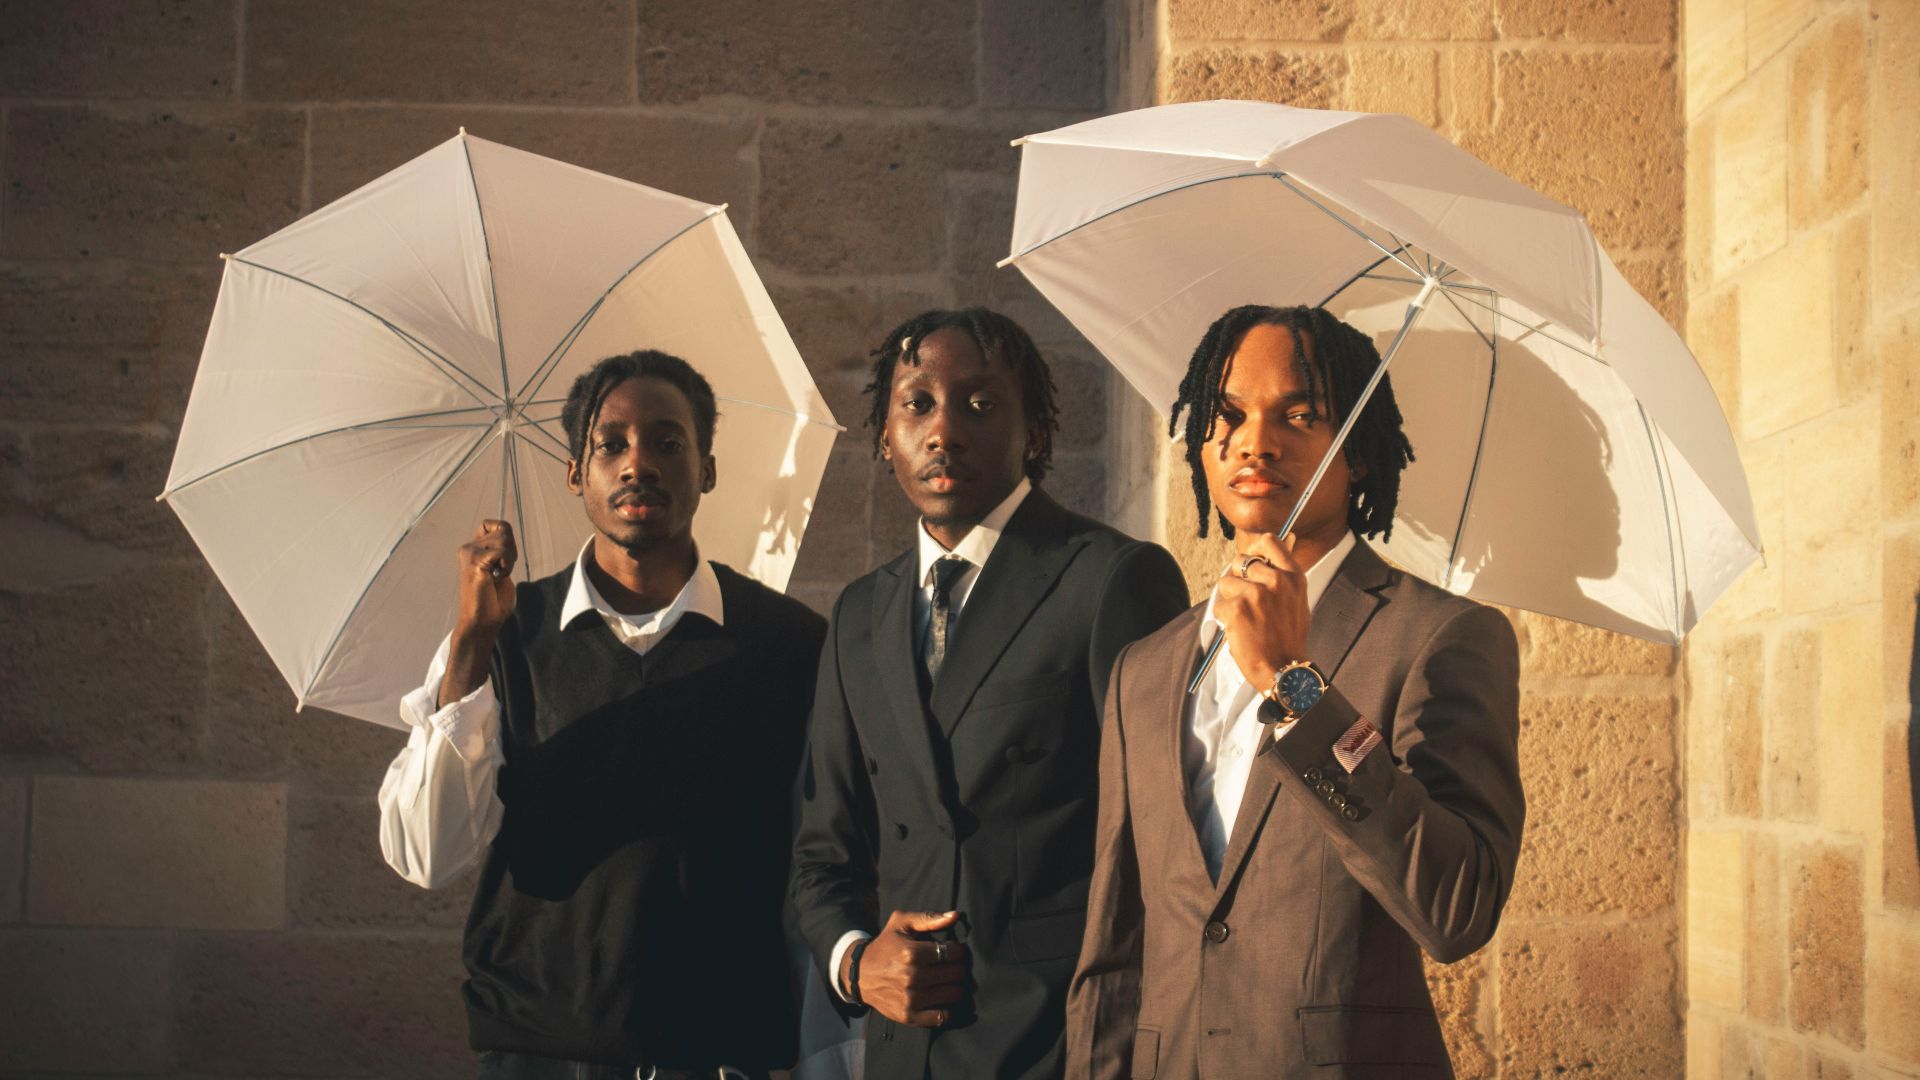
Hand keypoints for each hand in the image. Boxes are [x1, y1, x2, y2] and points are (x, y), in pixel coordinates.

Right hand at [455, 519, 517, 636]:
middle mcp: (468, 548)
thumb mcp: (500, 568)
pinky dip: (507, 566)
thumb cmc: (493, 601)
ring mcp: (469, 554)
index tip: (503, 560)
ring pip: (504, 538)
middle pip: (503, 528)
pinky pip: (502, 551)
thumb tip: (508, 534)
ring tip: (498, 576)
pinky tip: (496, 578)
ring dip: (510, 559)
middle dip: (512, 550)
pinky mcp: (475, 562)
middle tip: (502, 571)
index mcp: (472, 548)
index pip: (494, 524)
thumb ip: (502, 550)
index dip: (507, 538)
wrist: (482, 622)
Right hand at [842, 910, 969, 1027]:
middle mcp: (912, 977)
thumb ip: (928, 918)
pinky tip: (942, 999)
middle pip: (956, 973)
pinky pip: (942, 1017)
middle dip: (959, 968)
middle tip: (952, 966)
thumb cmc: (885, 946)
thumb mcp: (901, 924)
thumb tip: (954, 916)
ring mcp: (911, 999)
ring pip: (954, 994)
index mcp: (911, 953)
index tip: (954, 951)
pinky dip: (947, 1010)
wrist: (860, 974)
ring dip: (956, 987)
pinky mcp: (909, 1016)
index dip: (958, 950)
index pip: (954, 952)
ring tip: (949, 981)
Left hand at [1213, 532, 1309, 692]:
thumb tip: (1274, 548)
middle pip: (1241, 561)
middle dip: (1238, 579)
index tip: (1250, 560)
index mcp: (1293, 577)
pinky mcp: (1237, 608)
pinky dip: (1224, 619)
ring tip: (1245, 620)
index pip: (1269, 541)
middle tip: (1245, 601)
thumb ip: (1283, 577)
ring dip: (1230, 600)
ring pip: (1226, 583)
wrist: (1285, 671)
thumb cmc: (1288, 640)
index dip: (1254, 548)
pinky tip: (1240, 631)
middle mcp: (1276, 580)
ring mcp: (1256, 594)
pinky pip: (1219, 605)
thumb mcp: (1296, 602)